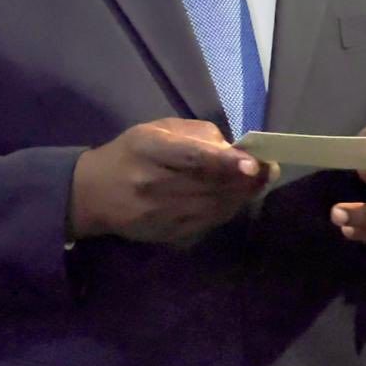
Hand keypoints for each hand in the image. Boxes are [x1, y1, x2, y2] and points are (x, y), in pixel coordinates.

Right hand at [69, 118, 279, 246]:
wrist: (95, 194)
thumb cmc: (131, 153)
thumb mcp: (155, 129)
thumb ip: (195, 134)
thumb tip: (232, 149)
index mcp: (148, 150)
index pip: (191, 158)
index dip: (224, 162)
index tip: (252, 163)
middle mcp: (153, 185)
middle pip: (208, 187)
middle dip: (244, 181)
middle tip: (270, 170)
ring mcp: (160, 216)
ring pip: (213, 209)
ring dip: (240, 196)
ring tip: (258, 182)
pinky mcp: (167, 236)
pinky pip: (207, 224)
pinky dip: (226, 210)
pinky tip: (235, 199)